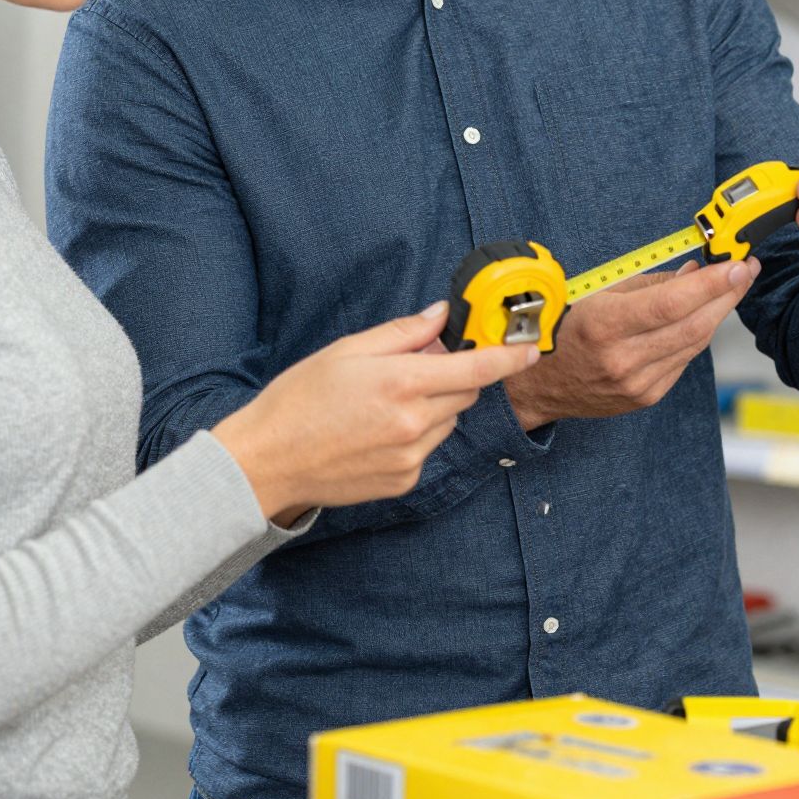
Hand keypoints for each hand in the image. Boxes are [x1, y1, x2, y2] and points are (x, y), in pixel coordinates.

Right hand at [214, 302, 539, 524]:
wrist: (267, 461)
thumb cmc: (299, 400)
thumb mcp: (347, 350)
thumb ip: (402, 334)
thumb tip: (441, 317)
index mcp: (402, 384)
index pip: (476, 369)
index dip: (509, 357)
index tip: (531, 348)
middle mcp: (414, 424)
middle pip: (464, 394)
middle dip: (452, 377)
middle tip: (411, 369)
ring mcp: (411, 457)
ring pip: (446, 422)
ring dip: (432, 408)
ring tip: (382, 405)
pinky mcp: (403, 481)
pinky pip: (427, 449)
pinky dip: (414, 435)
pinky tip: (374, 432)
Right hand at [504, 257, 758, 429]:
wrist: (540, 385)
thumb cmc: (564, 330)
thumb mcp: (596, 294)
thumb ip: (649, 283)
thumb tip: (694, 271)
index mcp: (604, 326)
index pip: (671, 304)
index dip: (711, 284)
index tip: (737, 265)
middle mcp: (623, 359)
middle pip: (693, 326)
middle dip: (726, 295)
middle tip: (745, 269)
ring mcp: (637, 383)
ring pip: (694, 344)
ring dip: (718, 313)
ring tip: (730, 287)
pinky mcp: (647, 396)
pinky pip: (683, 360)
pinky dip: (697, 334)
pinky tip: (702, 316)